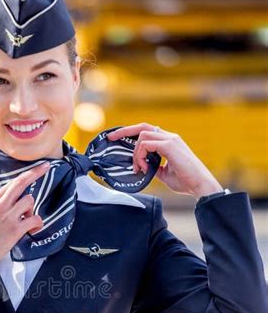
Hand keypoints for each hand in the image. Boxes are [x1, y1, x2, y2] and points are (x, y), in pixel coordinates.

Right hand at [0, 162, 50, 288]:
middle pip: (21, 183)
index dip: (28, 173)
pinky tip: (32, 229)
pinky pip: (35, 219)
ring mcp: (8, 216)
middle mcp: (0, 205)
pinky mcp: (15, 229)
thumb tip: (12, 200)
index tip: (39, 167)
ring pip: (29, 201)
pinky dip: (37, 224)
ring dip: (31, 210)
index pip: (12, 182)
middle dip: (36, 173)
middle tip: (46, 167)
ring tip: (26, 221)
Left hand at [107, 122, 223, 196]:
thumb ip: (154, 167)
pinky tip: (145, 168)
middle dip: (124, 131)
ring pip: (142, 136)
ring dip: (136, 153)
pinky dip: (141, 156)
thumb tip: (144, 169)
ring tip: (139, 168)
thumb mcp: (165, 174)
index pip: (147, 131)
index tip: (116, 138)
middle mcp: (170, 137)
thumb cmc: (186, 181)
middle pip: (142, 127)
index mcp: (169, 142)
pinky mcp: (170, 146)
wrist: (200, 185)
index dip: (131, 133)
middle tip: (111, 138)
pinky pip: (147, 144)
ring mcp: (170, 140)